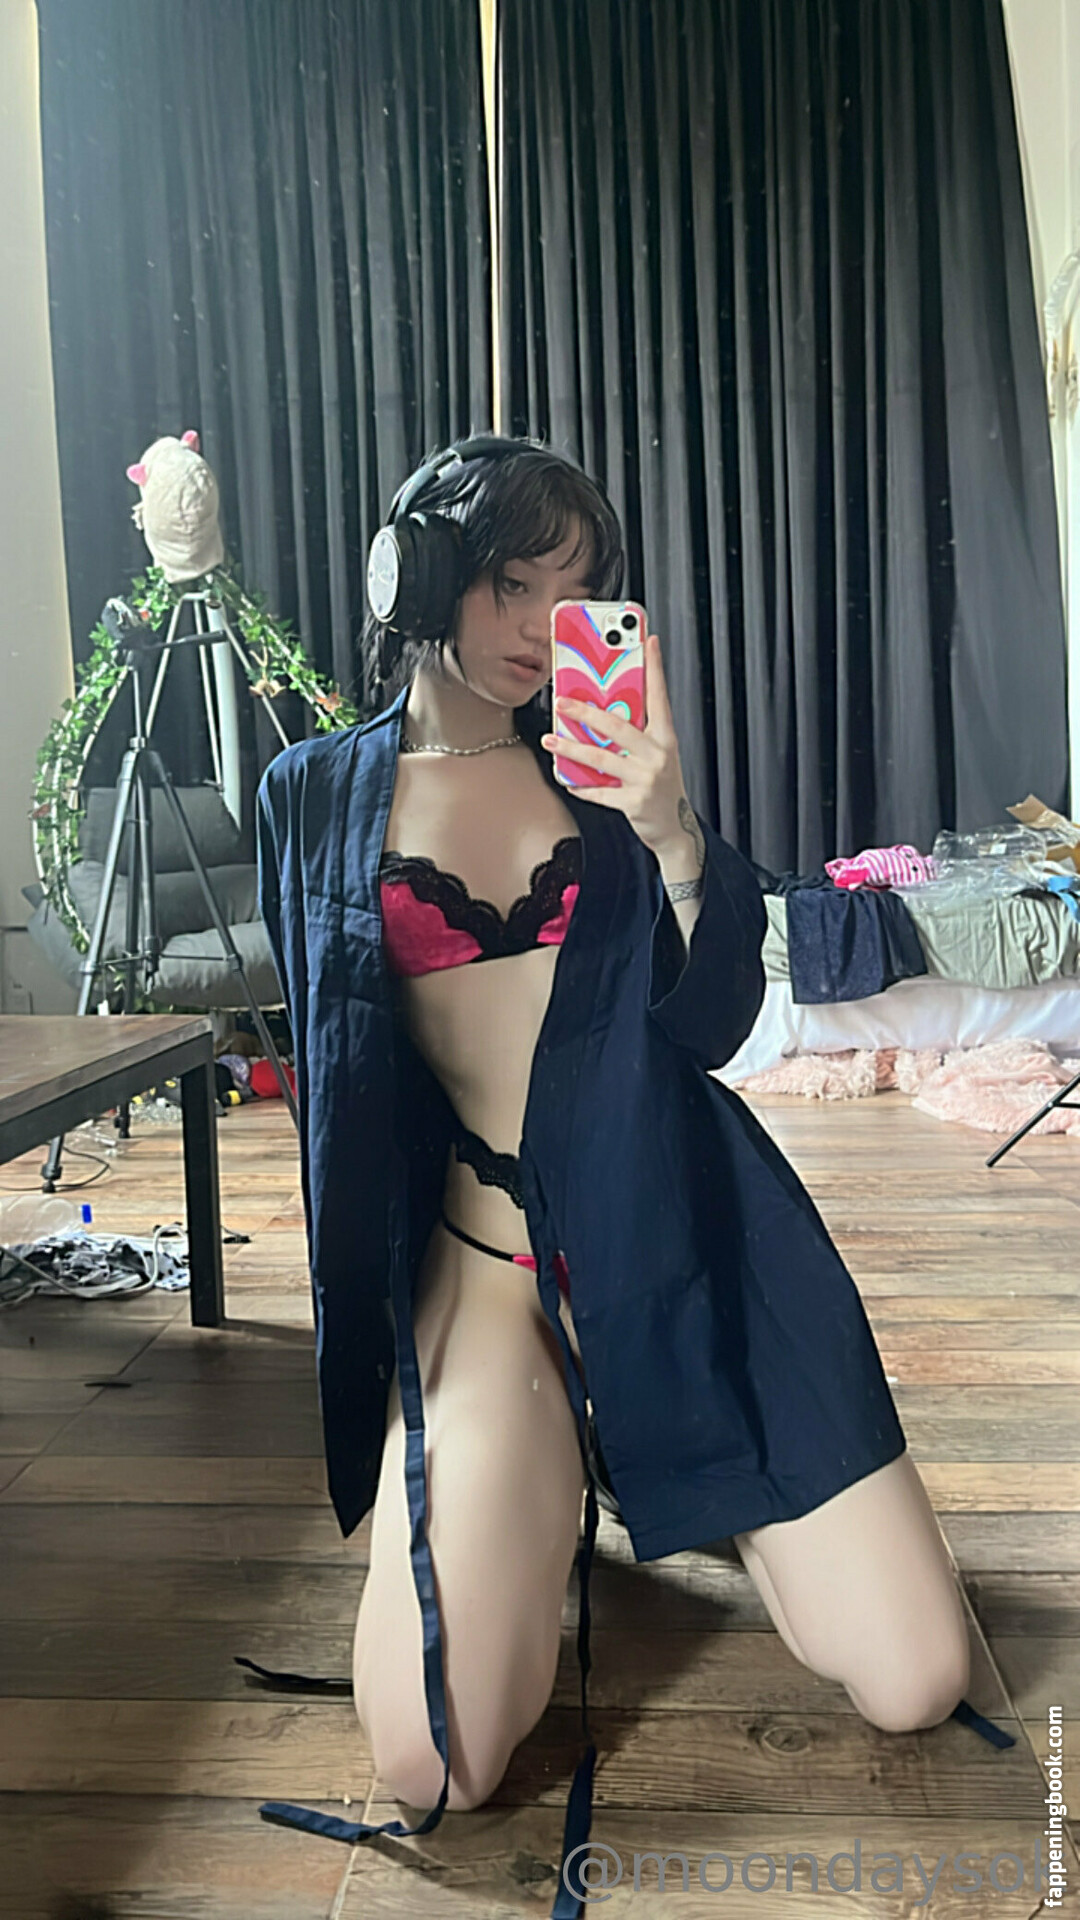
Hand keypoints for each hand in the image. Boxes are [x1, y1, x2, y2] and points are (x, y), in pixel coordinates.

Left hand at [539, 631, 692, 857]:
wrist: (675, 828)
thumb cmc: (661, 786)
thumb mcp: (656, 754)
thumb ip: (637, 733)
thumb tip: (602, 709)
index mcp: (665, 737)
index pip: (660, 696)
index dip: (655, 668)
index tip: (649, 641)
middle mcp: (658, 754)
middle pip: (618, 726)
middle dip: (586, 711)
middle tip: (561, 701)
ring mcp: (646, 779)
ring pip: (601, 758)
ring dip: (571, 748)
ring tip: (550, 739)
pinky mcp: (634, 802)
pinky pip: (599, 791)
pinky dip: (581, 786)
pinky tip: (566, 779)